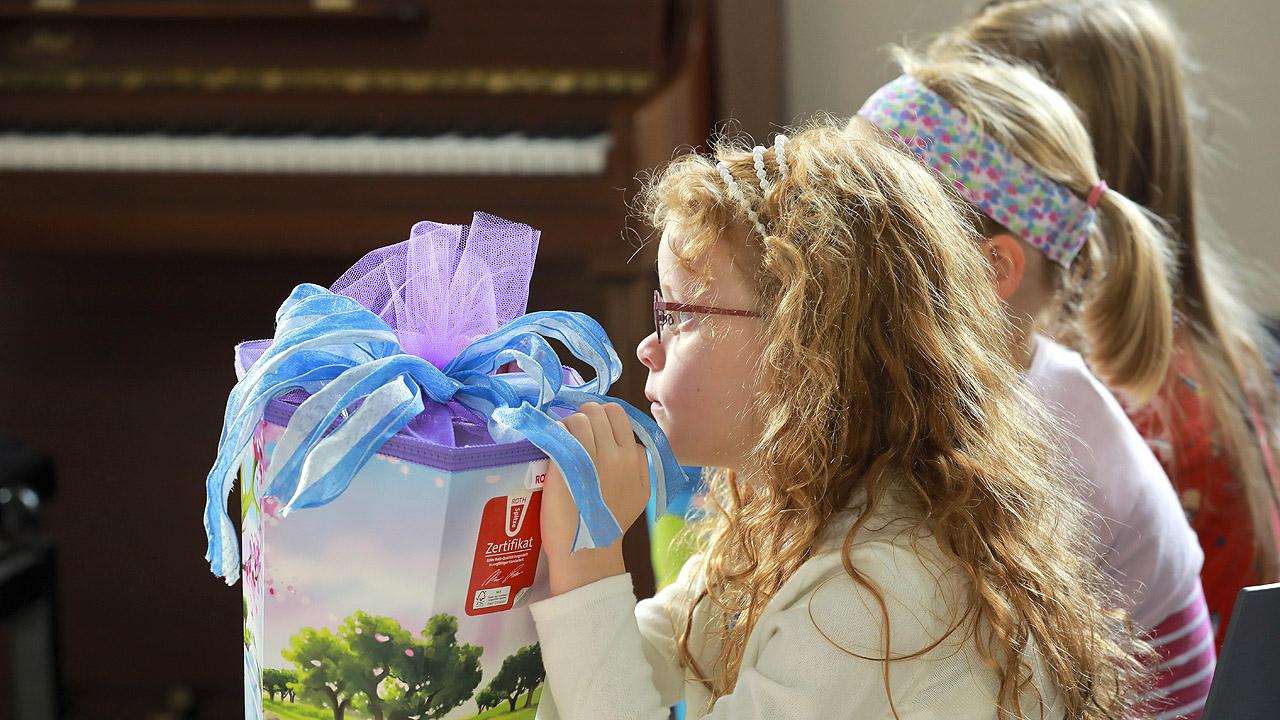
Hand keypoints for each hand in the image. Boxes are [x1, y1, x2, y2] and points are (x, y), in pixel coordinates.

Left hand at [540, 402, 650, 594]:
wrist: (589, 552)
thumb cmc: (612, 524)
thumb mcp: (641, 492)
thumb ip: (642, 464)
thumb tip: (631, 445)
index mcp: (634, 458)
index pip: (619, 415)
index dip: (603, 420)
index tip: (593, 433)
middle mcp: (615, 454)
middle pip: (598, 410)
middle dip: (584, 417)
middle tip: (574, 434)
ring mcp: (590, 458)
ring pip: (579, 417)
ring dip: (567, 424)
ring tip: (562, 441)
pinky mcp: (566, 465)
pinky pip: (560, 433)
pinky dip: (554, 434)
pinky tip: (551, 445)